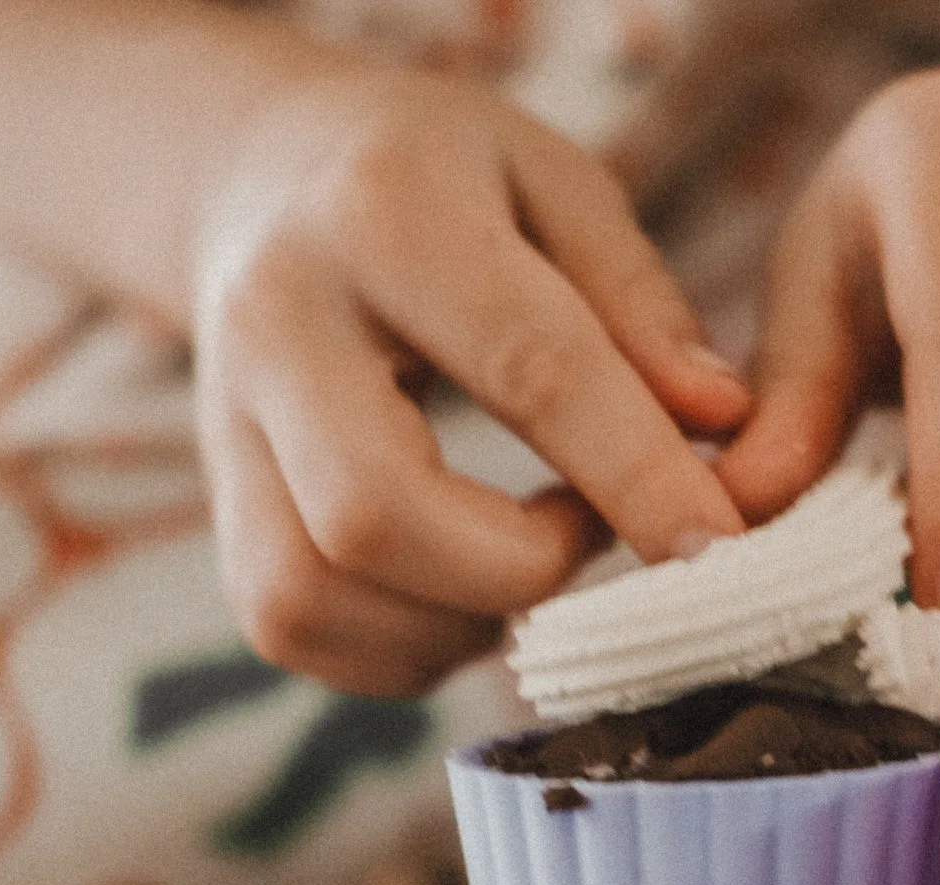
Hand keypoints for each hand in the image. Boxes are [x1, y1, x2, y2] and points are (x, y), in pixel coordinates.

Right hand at [194, 65, 750, 695]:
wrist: (260, 180)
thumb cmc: (442, 181)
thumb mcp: (556, 185)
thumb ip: (641, 306)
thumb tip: (721, 426)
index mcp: (386, 213)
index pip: (525, 368)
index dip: (633, 473)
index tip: (717, 544)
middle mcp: (277, 322)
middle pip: (375, 511)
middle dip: (518, 567)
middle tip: (592, 531)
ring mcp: (223, 424)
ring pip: (312, 592)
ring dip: (454, 621)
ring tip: (527, 560)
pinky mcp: (218, 508)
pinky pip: (293, 627)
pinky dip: (399, 648)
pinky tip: (462, 593)